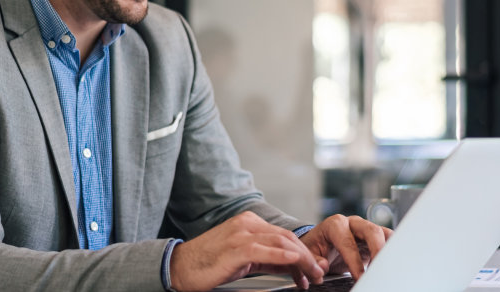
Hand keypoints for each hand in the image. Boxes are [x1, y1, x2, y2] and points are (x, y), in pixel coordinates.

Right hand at [168, 211, 326, 291]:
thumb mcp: (244, 260)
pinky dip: (285, 257)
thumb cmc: (208, 265)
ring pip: (281, 243)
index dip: (303, 253)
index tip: (314, 269)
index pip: (284, 236)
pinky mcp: (236, 248)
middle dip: (308, 257)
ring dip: (302, 260)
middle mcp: (246, 224)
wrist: (180, 268)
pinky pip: (266, 251)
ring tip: (312, 276)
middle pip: (287, 238)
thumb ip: (268, 260)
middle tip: (319, 273)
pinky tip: (296, 263)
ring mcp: (241, 234)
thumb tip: (293, 267)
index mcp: (248, 223)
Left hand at [300, 214, 392, 278]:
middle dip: (377, 250)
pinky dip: (391, 250)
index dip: (354, 261)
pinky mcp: (375, 237)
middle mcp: (353, 223)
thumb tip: (323, 267)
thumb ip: (314, 261)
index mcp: (335, 225)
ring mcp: (365, 229)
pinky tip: (390, 263)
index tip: (359, 277)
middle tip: (379, 269)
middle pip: (371, 231)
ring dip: (388, 249)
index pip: (348, 242)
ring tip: (389, 266)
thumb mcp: (309, 254)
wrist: (321, 243)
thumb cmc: (316, 247)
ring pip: (384, 233)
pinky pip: (388, 240)